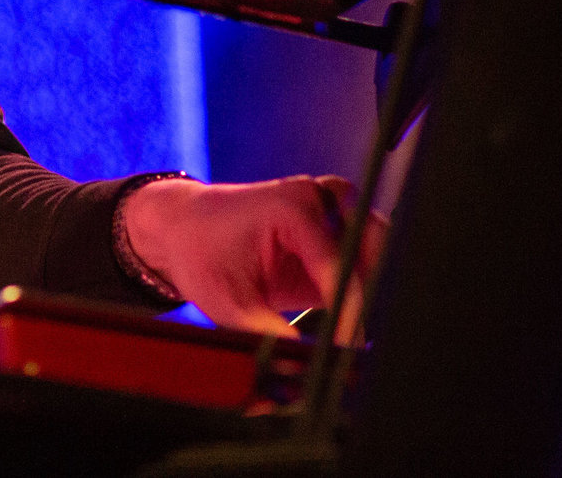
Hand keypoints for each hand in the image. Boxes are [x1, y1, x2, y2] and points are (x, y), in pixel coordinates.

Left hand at [119, 174, 386, 341]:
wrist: (184, 228)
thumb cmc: (200, 254)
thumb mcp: (227, 301)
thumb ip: (269, 332)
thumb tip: (306, 362)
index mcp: (291, 207)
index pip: (339, 265)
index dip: (348, 313)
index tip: (346, 348)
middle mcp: (316, 199)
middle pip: (373, 242)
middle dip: (373, 289)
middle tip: (358, 337)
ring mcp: (326, 207)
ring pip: (376, 243)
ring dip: (373, 282)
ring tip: (352, 327)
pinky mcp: (329, 227)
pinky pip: (364, 251)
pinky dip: (363, 280)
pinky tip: (348, 315)